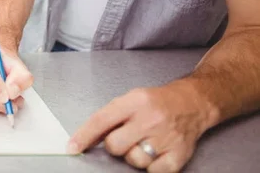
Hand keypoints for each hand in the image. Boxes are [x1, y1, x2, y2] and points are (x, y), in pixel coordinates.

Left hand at [68, 81, 213, 171]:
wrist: (193, 102)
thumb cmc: (157, 102)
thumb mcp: (131, 98)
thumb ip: (111, 116)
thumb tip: (87, 138)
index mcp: (134, 102)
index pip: (101, 120)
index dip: (83, 136)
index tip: (72, 147)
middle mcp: (149, 119)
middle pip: (115, 145)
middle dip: (116, 145)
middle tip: (126, 137)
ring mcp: (165, 137)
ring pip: (134, 160)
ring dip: (135, 156)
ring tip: (144, 143)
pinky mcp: (179, 154)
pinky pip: (154, 171)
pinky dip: (152, 167)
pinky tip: (156, 153)